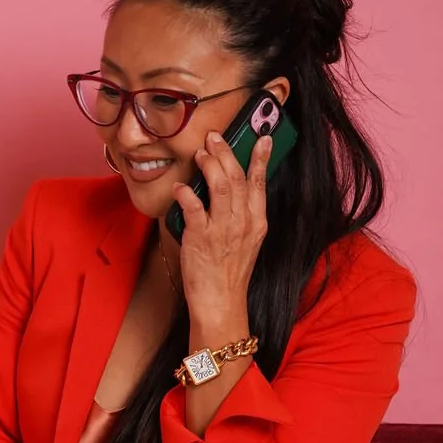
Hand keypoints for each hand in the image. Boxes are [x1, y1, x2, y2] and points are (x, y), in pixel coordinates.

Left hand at [168, 130, 271, 323]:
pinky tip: (181, 187)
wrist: (221, 304)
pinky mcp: (200, 238)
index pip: (259, 183)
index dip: (259, 158)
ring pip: (219, 185)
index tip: (261, 138)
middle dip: (225, 152)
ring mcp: (221, 229)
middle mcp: (241, 222)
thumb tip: (232, 191)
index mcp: (256, 222)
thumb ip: (243, 216)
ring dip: (208, 164)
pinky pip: (193, 207)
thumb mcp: (247, 243)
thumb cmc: (229, 275)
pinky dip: (186, 193)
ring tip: (200, 153)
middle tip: (214, 138)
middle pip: (236, 177)